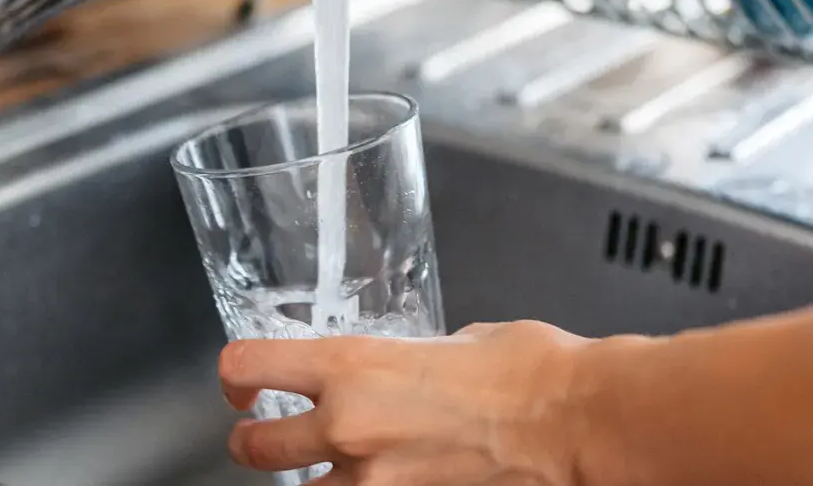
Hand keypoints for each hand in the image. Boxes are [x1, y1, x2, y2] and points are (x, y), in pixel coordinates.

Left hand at [218, 321, 595, 484]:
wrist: (577, 423)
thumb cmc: (532, 373)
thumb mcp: (455, 341)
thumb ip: (410, 358)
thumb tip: (408, 367)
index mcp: (354, 367)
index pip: (251, 365)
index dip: (235, 374)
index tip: (240, 381)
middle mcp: (350, 427)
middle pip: (255, 447)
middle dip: (253, 440)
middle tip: (262, 434)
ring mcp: (376, 483)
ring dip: (310, 481)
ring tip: (328, 471)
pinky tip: (383, 483)